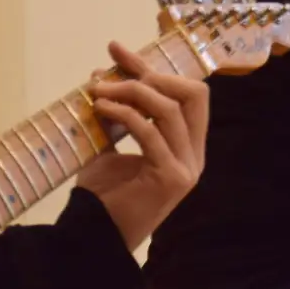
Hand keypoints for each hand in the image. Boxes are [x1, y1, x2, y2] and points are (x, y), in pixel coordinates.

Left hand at [76, 41, 209, 250]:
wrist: (94, 238)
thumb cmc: (103, 196)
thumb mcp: (110, 145)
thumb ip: (116, 114)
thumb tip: (103, 74)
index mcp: (187, 145)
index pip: (185, 93)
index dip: (153, 67)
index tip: (117, 50)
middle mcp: (195, 154)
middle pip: (194, 94)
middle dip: (153, 74)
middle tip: (115, 70)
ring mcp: (187, 167)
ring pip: (171, 110)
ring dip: (132, 93)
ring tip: (98, 90)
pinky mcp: (172, 177)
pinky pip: (151, 133)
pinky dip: (125, 114)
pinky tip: (101, 108)